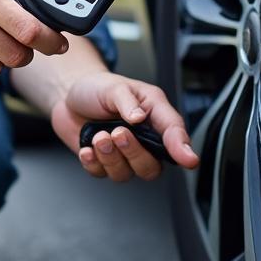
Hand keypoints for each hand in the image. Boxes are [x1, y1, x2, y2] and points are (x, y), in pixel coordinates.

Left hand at [50, 71, 197, 180]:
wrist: (70, 96)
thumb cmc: (99, 89)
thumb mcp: (116, 87)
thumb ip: (128, 101)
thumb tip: (140, 117)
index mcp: (155, 118)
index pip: (174, 136)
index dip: (183, 150)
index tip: (189, 160)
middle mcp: (143, 140)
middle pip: (151, 166)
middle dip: (134, 153)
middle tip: (118, 132)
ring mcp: (123, 155)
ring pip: (126, 174)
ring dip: (110, 157)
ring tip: (99, 136)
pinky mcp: (103, 162)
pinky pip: (102, 174)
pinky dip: (93, 163)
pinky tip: (87, 148)